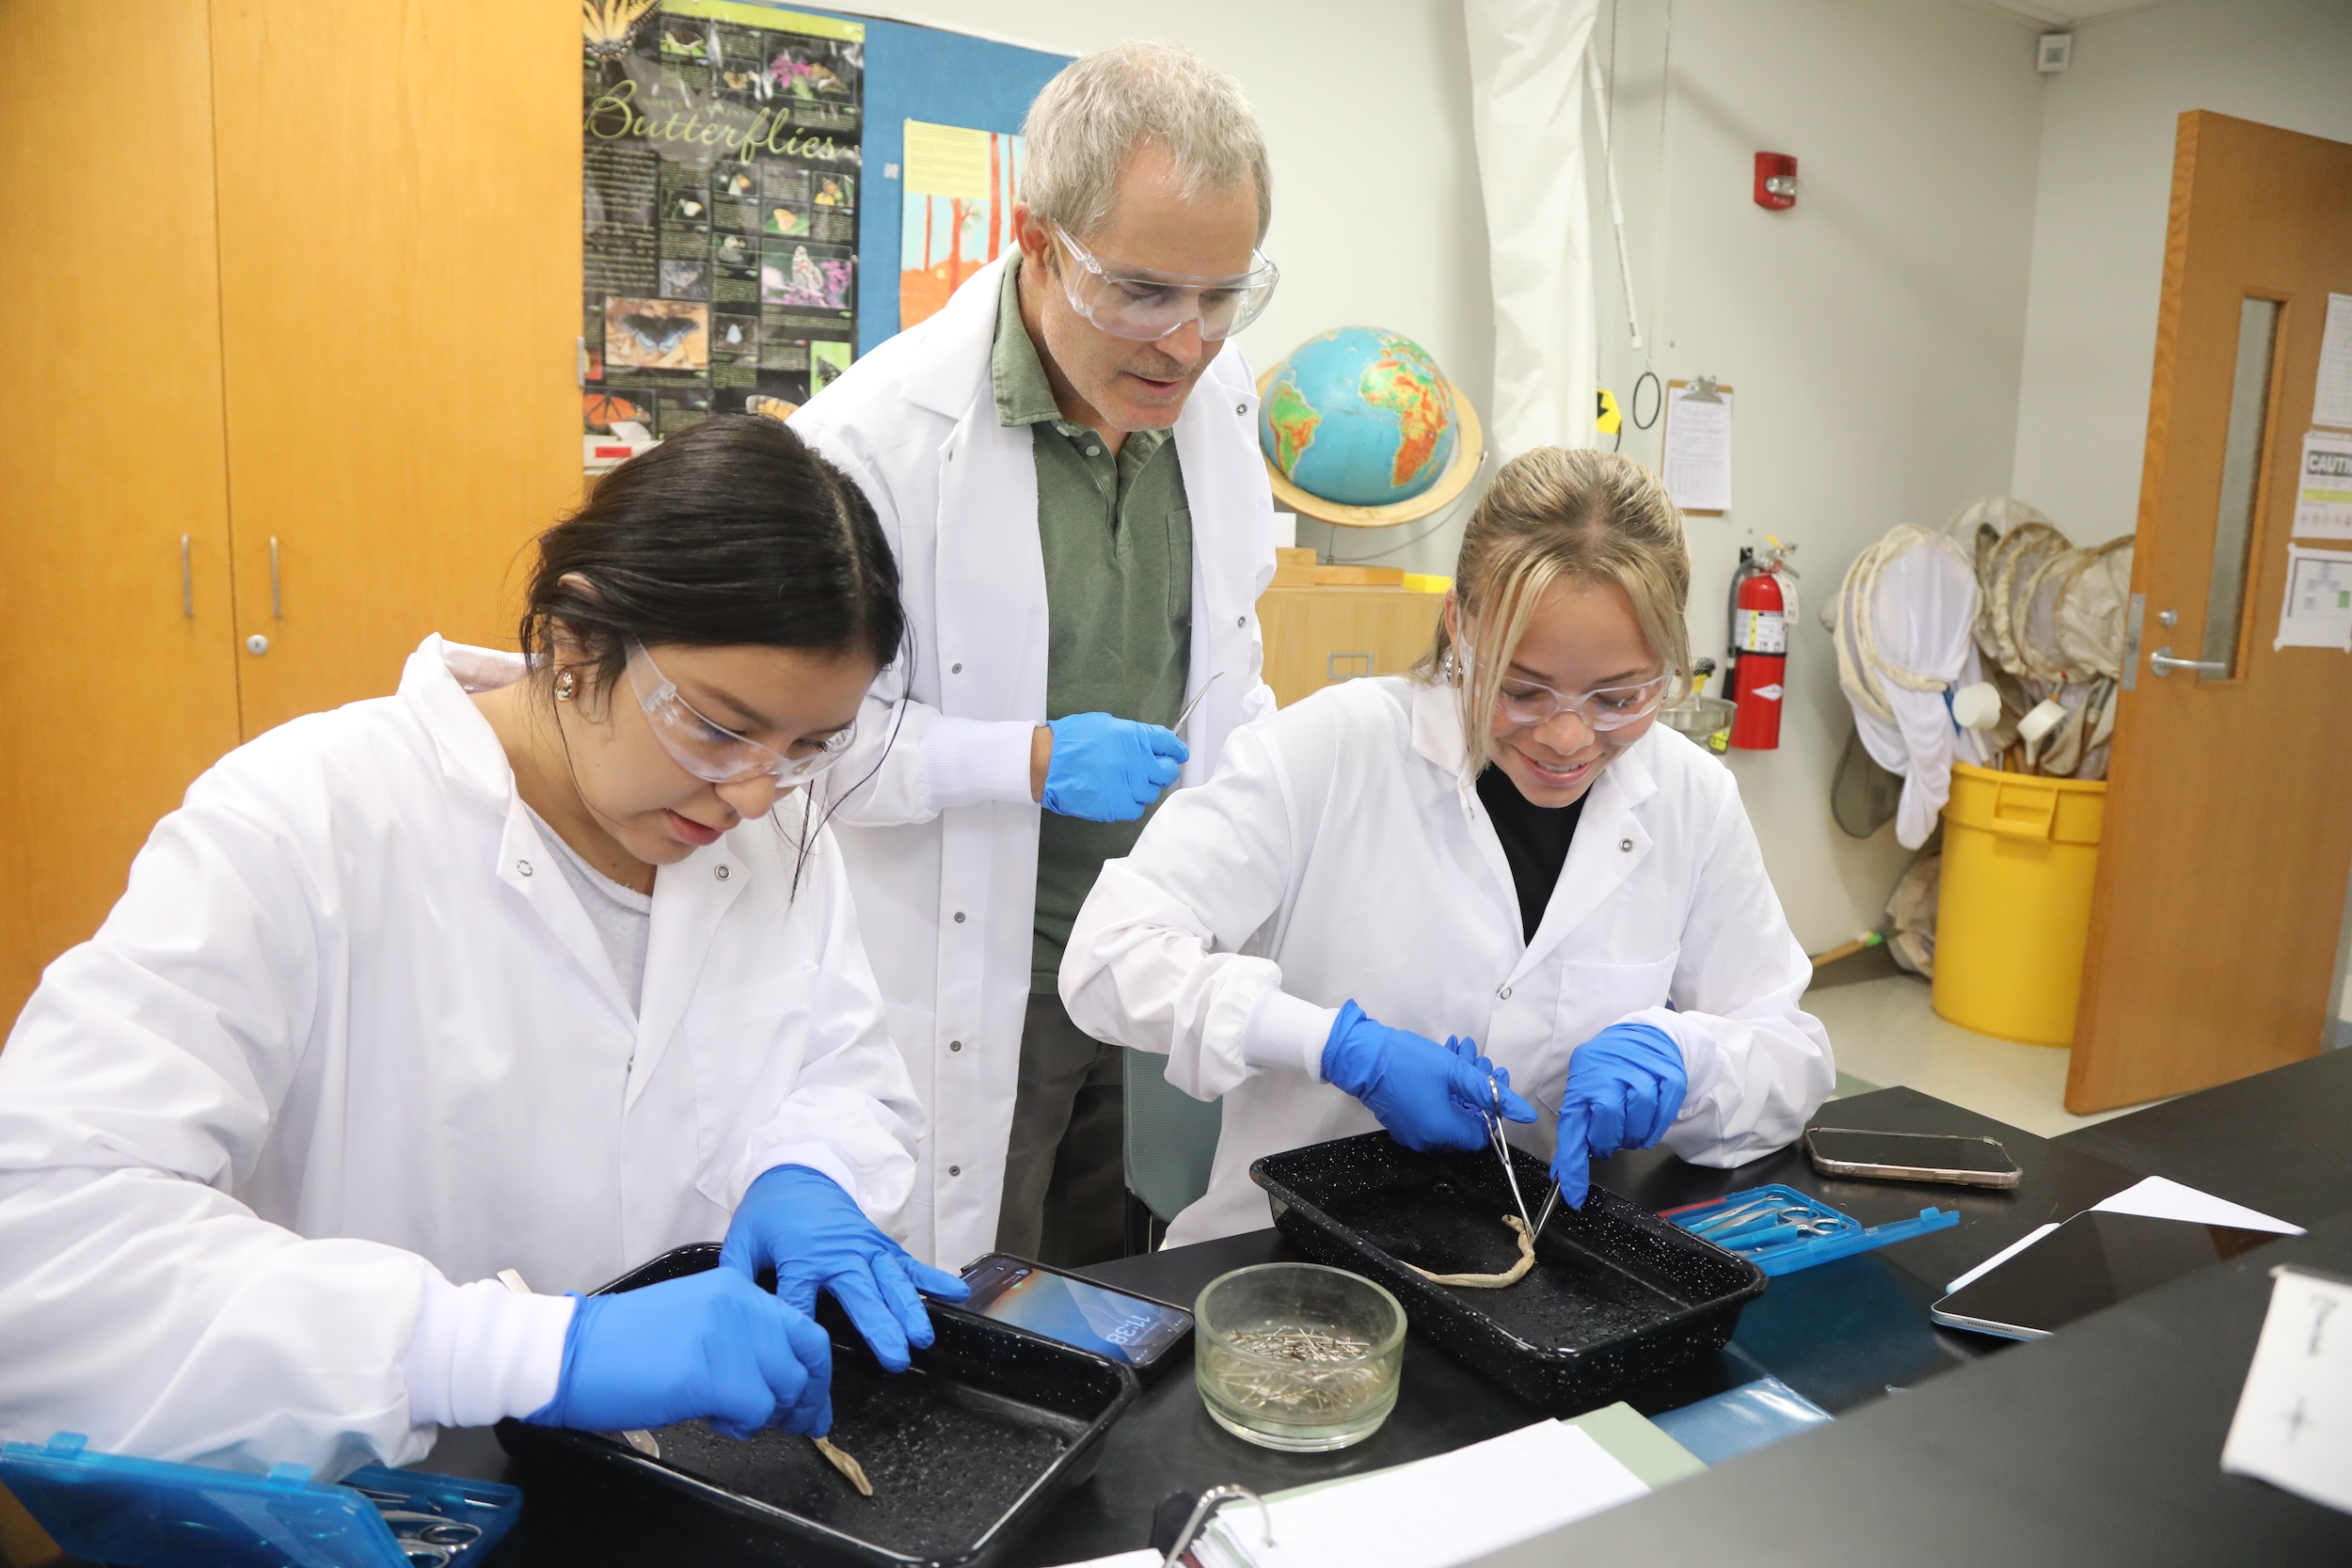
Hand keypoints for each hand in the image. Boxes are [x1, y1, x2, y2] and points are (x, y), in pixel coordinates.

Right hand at [525, 1266, 832, 1438]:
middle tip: (795, 1424)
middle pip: (805, 1361)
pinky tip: (715, 1421)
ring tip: (732, 1418)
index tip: (812, 1401)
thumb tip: (777, 1378)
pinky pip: (755, 1410)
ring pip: (783, 1389)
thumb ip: (739, 1336)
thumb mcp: (693, 1318)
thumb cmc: (622, 1343)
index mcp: (736, 1287)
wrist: (570, 1352)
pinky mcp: (710, 1375)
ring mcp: (727, 1337)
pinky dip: (742, 1425)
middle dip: (805, 1401)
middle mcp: (740, 1305)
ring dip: (766, 1415)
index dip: (815, 1373)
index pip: (804, 1329)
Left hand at [720, 1165, 969, 1372]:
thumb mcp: (742, 1241)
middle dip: (880, 1327)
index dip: (802, 1333)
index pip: (800, 1302)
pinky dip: (935, 1278)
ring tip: (923, 1337)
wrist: (798, 1170)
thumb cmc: (770, 1212)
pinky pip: (910, 1263)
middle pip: (862, 1295)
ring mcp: (864, 1248)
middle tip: (896, 1359)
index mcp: (801, 1257)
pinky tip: (958, 1294)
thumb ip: (738, 1279)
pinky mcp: (879, 1244)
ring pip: (892, 1282)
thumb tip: (735, 1318)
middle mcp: (839, 1254)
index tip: (807, 1361)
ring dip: (910, 1309)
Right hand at [1039, 713, 1187, 820]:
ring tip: (1128, 784)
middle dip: (1164, 771)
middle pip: (1167, 772)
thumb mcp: (1104, 724)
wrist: (1046, 763)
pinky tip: (1119, 796)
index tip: (1178, 754)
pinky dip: (1131, 804)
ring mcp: (1130, 786)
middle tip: (1155, 771)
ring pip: (1152, 793)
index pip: (1169, 744)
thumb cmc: (1070, 740)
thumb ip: (1129, 735)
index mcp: (1136, 738)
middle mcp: (1139, 762)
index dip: (1176, 750)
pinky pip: (1136, 809)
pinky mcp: (1118, 806)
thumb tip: (1143, 743)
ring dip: (1145, 789)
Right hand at [1318, 1001, 1537, 1152]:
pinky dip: (1442, 1091)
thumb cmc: (1408, 1062)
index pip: (1482, 1134)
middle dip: (1476, 1089)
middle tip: (1477, 1057)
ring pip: (1448, 1113)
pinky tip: (1443, 1062)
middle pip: (1465, 1121)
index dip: (1491, 1108)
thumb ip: (1490, 1092)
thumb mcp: (1453, 1070)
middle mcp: (1426, 1140)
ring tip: (1461, 1051)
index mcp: (1441, 1132)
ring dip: (1460, 1084)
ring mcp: (1411, 1132)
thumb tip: (1525, 1114)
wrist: (1359, 1056)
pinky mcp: (1400, 1121)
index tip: (1492, 1078)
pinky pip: (1430, 1111)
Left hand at [1550, 1022, 1687, 1209]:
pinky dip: (1653, 1129)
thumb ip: (1575, 1128)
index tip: (1573, 1195)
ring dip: (1632, 1136)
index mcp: (1583, 1080)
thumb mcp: (1584, 1088)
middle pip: (1608, 1124)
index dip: (1573, 1165)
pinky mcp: (1670, 1078)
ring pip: (1637, 1125)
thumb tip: (1563, 1172)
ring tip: (1629, 1125)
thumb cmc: (1609, 1068)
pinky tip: (1647, 1120)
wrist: (1646, 1036)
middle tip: (1609, 1139)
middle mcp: (1611, 1074)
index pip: (1573, 1128)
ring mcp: (1643, 1074)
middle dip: (1608, 1142)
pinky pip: (1661, 1119)